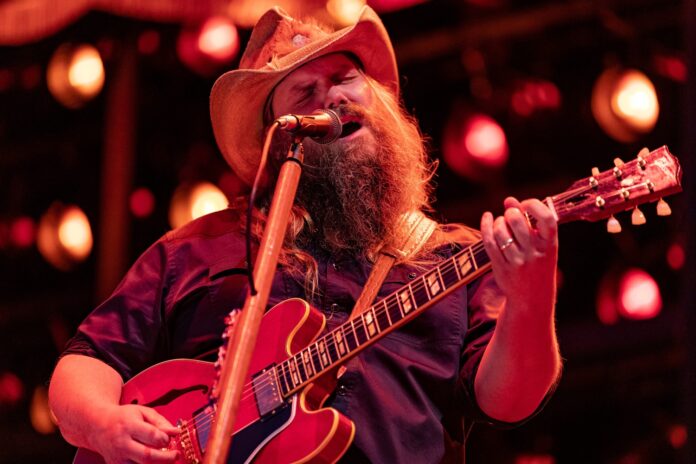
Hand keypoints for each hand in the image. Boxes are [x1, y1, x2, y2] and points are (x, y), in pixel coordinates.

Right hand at [90, 404, 179, 463]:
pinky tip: (154, 462)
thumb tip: (176, 432)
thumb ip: (160, 422)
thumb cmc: (124, 417)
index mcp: (129, 426)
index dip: (164, 439)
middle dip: (165, 458)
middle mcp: (121, 443)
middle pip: (147, 456)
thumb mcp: (142, 412)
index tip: (169, 438)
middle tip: (176, 455)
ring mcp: (117, 457)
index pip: (151, 435)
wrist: (98, 425)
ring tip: (167, 459)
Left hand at [480, 197, 557, 315]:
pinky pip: (489, 241)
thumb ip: (528, 220)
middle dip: (510, 213)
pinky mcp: (501, 267)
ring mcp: (517, 261)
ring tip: (501, 224)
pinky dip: (486, 226)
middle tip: (510, 217)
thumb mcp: (540, 244)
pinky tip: (487, 219)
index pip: (546, 218)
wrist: (532, 298)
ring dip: (497, 222)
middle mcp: (534, 253)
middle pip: (516, 221)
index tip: (525, 205)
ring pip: (500, 230)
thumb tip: (509, 200)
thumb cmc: (538, 263)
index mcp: (550, 245)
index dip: (533, 205)